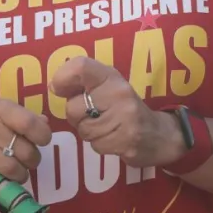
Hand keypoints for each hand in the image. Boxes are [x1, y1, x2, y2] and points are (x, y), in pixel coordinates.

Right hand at [0, 100, 53, 184]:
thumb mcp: (4, 112)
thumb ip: (27, 117)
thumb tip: (45, 125)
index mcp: (0, 110)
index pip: (29, 123)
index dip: (43, 135)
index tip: (43, 140)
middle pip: (25, 151)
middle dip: (34, 158)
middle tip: (31, 158)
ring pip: (13, 169)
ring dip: (23, 173)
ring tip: (21, 169)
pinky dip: (8, 182)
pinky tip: (7, 177)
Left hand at [50, 57, 186, 168]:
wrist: (158, 133)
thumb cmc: (125, 107)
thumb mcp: (108, 85)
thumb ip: (83, 82)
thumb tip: (54, 86)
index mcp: (111, 76)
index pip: (80, 67)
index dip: (63, 78)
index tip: (61, 88)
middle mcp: (118, 93)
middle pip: (73, 107)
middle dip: (76, 115)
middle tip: (93, 114)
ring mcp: (123, 117)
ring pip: (82, 129)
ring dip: (88, 131)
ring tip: (106, 126)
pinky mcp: (125, 140)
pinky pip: (95, 145)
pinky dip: (100, 144)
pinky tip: (114, 137)